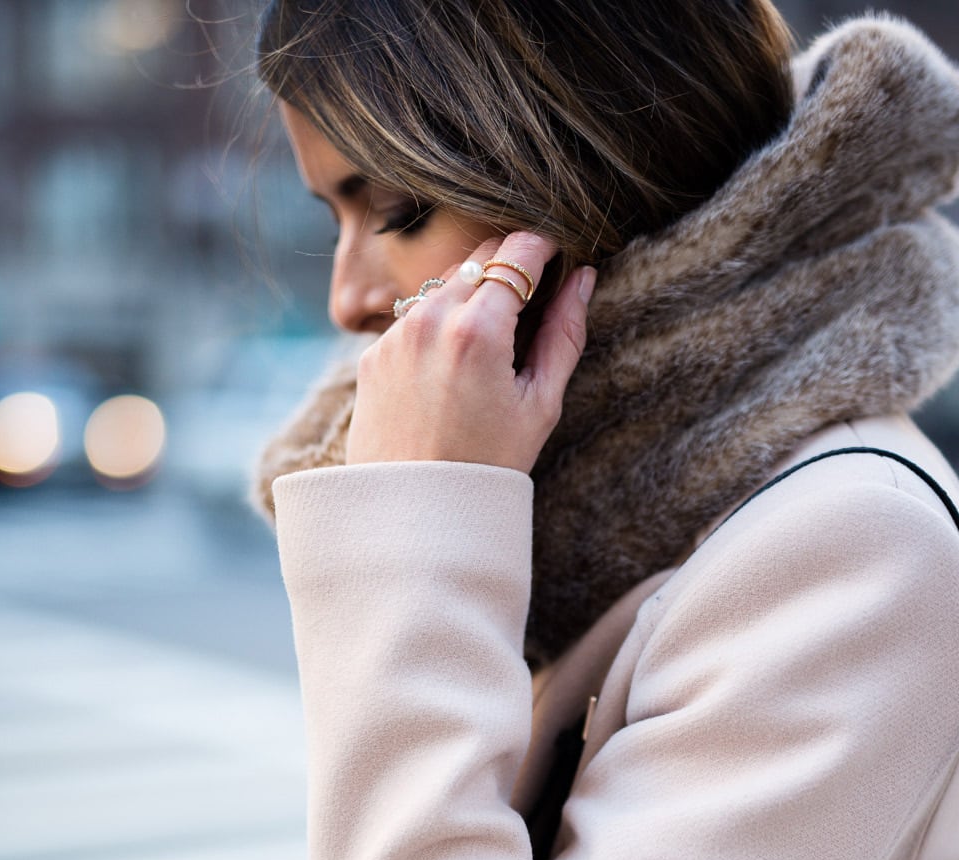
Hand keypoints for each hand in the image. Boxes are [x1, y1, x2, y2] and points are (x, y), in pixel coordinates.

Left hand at [344, 231, 595, 474]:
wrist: (416, 514)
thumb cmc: (487, 466)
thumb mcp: (540, 405)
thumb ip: (565, 334)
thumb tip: (584, 279)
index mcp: (479, 330)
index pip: (518, 250)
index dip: (544, 246)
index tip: (559, 254)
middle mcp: (431, 319)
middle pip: (480, 255)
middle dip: (510, 265)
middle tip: (532, 300)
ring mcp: (396, 334)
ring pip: (445, 282)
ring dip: (472, 293)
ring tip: (491, 344)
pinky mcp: (374, 354)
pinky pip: (414, 317)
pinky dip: (439, 326)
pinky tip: (452, 370)